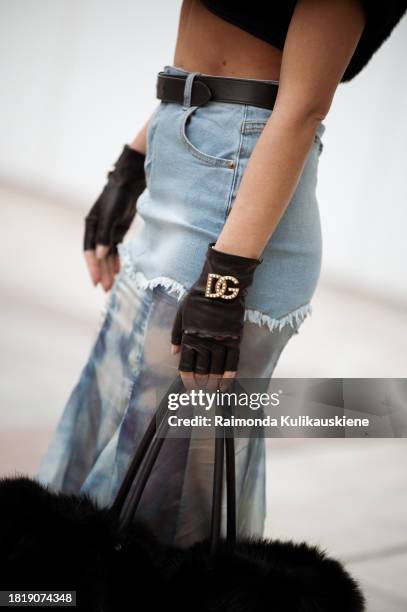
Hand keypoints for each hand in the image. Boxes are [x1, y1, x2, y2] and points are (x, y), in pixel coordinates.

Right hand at [83, 145, 145, 290]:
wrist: (130, 182)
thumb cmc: (118, 196)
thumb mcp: (111, 216)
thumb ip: (105, 235)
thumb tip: (101, 255)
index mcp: (91, 225)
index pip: (90, 251)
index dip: (92, 267)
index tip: (96, 282)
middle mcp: (97, 229)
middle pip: (99, 256)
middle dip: (101, 272)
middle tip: (106, 289)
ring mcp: (108, 230)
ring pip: (107, 254)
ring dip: (108, 269)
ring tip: (111, 284)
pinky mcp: (118, 229)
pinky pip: (115, 249)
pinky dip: (116, 259)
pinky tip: (118, 270)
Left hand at [171, 244, 260, 386]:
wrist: (221, 286)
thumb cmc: (198, 297)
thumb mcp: (180, 314)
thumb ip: (175, 335)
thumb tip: (174, 354)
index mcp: (189, 337)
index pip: (186, 365)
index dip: (187, 379)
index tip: (189, 387)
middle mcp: (204, 342)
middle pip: (202, 370)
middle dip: (201, 383)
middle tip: (202, 392)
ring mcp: (220, 341)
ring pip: (217, 369)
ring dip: (214, 382)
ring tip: (213, 390)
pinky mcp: (234, 338)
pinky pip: (233, 361)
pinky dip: (230, 375)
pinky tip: (227, 384)